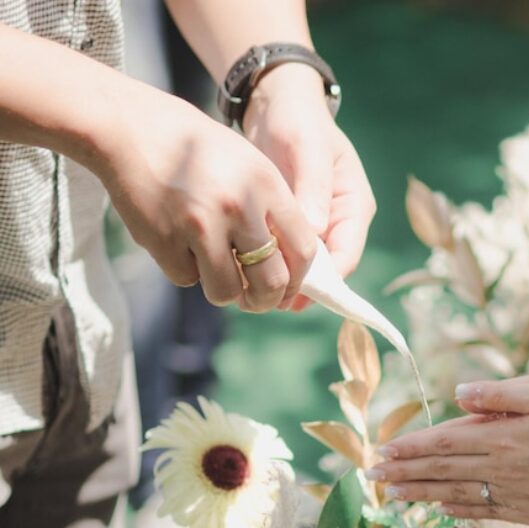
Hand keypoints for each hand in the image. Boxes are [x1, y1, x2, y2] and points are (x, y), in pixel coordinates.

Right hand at [96, 87, 315, 312]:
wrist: (128, 128)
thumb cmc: (196, 150)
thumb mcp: (247, 165)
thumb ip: (272, 210)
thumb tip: (289, 268)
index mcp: (265, 184)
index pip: (303, 250)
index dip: (299, 280)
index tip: (289, 288)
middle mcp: (238, 205)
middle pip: (270, 282)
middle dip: (265, 301)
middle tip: (256, 300)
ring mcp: (200, 225)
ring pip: (227, 292)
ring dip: (224, 290)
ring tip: (215, 269)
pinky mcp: (164, 240)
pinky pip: (187, 278)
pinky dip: (186, 269)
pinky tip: (178, 241)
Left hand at [243, 65, 375, 308]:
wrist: (276, 105)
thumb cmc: (298, 121)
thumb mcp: (307, 149)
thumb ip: (313, 188)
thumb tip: (315, 230)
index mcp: (354, 207)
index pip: (346, 257)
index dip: (324, 282)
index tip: (292, 294)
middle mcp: (339, 223)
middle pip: (326, 271)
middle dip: (297, 287)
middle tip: (264, 299)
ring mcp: (317, 226)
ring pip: (303, 267)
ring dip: (280, 279)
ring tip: (250, 290)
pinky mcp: (293, 225)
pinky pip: (284, 254)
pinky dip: (267, 264)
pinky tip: (244, 272)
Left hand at [366, 376, 528, 526]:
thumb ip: (500, 394)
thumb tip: (457, 394)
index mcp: (502, 436)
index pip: (443, 442)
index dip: (410, 447)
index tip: (381, 451)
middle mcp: (501, 468)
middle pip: (442, 470)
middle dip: (404, 472)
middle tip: (372, 477)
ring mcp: (514, 494)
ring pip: (456, 494)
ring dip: (421, 493)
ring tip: (393, 496)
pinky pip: (484, 512)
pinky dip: (458, 510)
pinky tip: (442, 510)